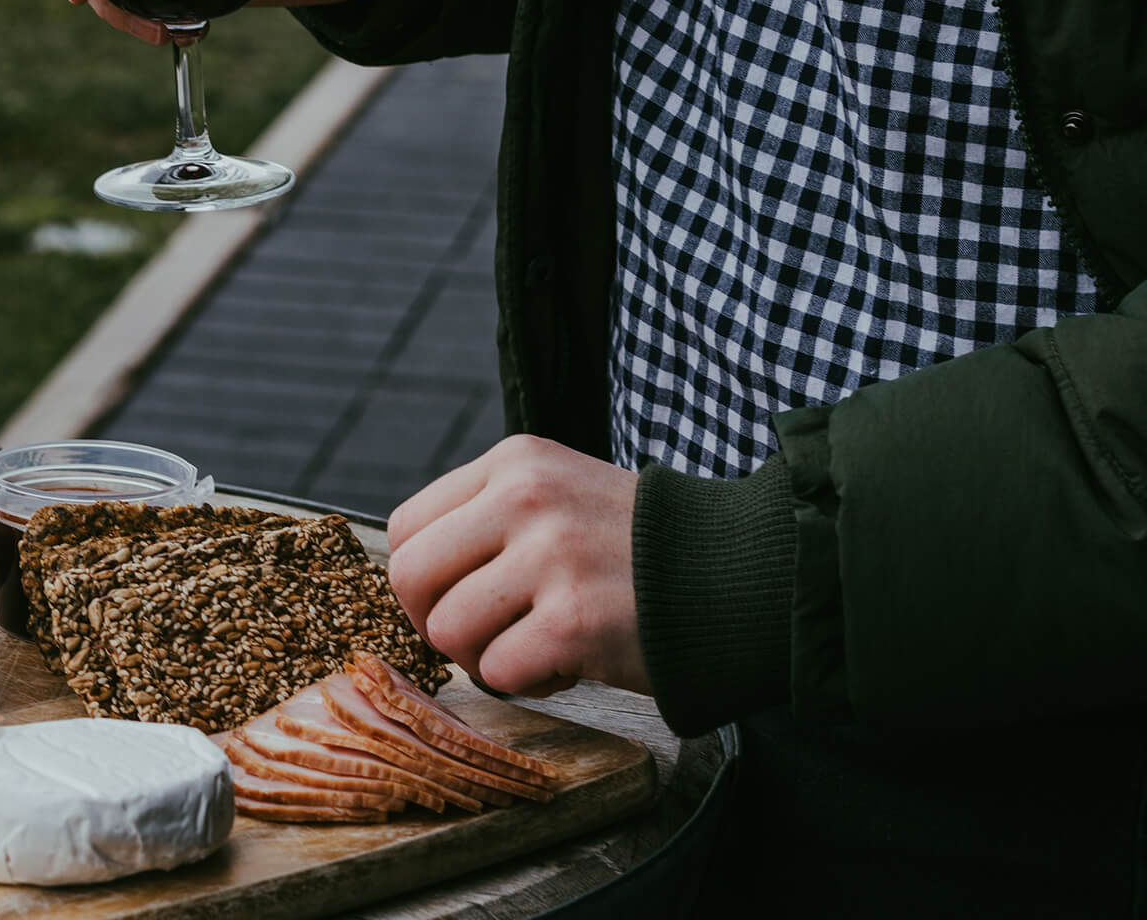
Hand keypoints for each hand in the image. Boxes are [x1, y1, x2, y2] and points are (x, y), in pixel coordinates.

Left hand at [385, 436, 648, 698]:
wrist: (740, 574)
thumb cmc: (636, 550)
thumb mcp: (557, 494)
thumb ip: (487, 520)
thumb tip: (410, 579)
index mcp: (513, 463)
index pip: (406, 528)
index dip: (420, 582)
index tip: (455, 602)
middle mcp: (526, 497)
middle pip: (411, 579)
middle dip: (437, 624)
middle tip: (486, 637)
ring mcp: (551, 555)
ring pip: (448, 631)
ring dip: (485, 658)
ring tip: (537, 646)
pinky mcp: (575, 618)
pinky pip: (499, 672)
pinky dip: (529, 683)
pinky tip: (572, 662)